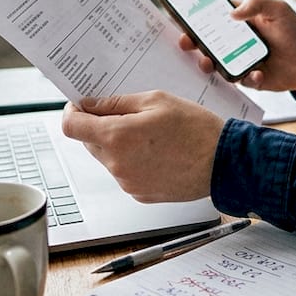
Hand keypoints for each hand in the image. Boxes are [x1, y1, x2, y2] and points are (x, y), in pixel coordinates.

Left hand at [61, 92, 223, 202]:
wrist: (224, 163)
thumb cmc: (196, 129)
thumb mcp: (156, 101)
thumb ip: (117, 102)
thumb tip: (90, 105)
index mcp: (117, 136)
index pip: (71, 127)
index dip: (73, 113)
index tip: (81, 106)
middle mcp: (117, 163)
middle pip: (88, 142)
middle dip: (99, 126)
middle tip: (126, 114)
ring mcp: (127, 182)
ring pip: (107, 158)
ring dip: (118, 144)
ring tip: (150, 135)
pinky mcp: (139, 194)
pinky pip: (124, 172)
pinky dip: (133, 161)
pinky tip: (157, 152)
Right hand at [177, 0, 295, 90]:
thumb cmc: (295, 31)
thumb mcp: (279, 10)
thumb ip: (257, 4)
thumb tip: (233, 12)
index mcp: (240, 21)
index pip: (212, 16)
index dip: (195, 16)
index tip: (182, 16)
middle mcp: (236, 41)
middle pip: (206, 41)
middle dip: (191, 42)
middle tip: (186, 42)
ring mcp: (240, 59)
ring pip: (215, 63)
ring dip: (208, 62)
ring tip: (208, 61)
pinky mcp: (249, 77)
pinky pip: (239, 79)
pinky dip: (245, 77)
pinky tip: (256, 73)